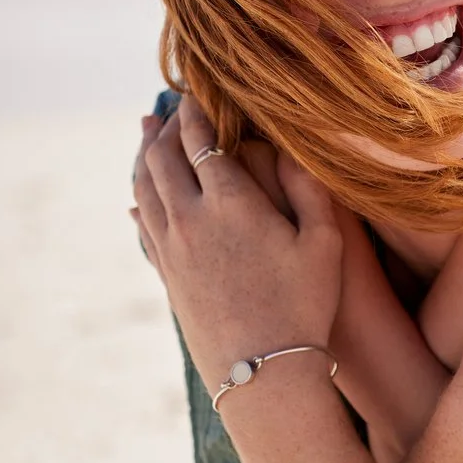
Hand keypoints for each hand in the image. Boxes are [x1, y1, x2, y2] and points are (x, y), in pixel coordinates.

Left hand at [130, 96, 343, 394]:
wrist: (263, 372)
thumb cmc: (305, 304)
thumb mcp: (324, 241)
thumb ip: (307, 186)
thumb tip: (292, 144)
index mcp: (231, 203)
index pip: (203, 141)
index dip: (198, 111)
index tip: (199, 90)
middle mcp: (191, 220)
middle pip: (163, 159)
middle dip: (166, 128)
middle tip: (169, 107)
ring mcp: (172, 250)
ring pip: (145, 190)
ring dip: (144, 157)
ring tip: (146, 135)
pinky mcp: (167, 277)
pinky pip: (143, 228)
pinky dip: (140, 202)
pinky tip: (138, 199)